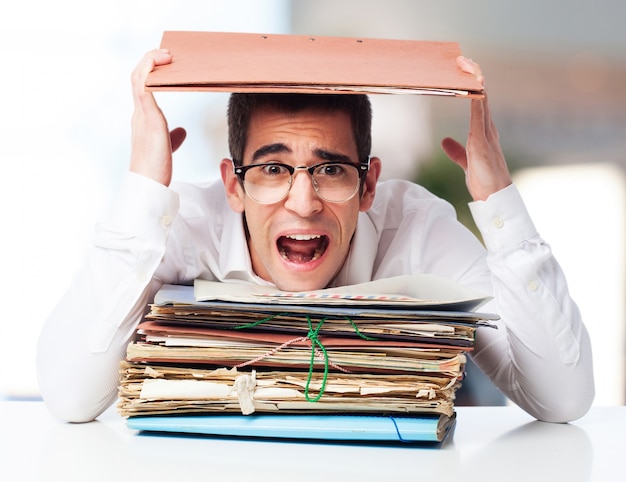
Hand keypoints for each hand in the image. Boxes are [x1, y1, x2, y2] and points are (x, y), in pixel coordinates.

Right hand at [129, 49, 186, 185]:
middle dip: (149, 61)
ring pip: (138, 78)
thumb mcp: (166, 147)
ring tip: (165, 55)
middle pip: (137, 77)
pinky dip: (149, 71)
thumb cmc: (156, 169)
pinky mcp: (149, 118)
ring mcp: (142, 115)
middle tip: (167, 54)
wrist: (148, 184)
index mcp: (143, 119)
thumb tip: (181, 131)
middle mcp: (139, 113)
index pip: (141, 87)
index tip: (163, 64)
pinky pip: (144, 87)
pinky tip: (160, 64)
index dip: (149, 72)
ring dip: (150, 61)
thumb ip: (172, 137)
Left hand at [441, 56, 511, 200]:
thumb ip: (457, 151)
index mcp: (483, 131)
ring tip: (466, 63)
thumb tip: (445, 141)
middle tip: (462, 60)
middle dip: (473, 75)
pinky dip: (476, 97)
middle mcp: (488, 127)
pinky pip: (480, 113)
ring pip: (482, 98)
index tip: (462, 71)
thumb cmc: (484, 180)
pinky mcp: (481, 139)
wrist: (494, 195)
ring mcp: (486, 131)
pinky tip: (473, 85)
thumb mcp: (466, 161)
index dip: (472, 85)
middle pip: (482, 94)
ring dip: (475, 80)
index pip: (479, 101)